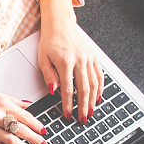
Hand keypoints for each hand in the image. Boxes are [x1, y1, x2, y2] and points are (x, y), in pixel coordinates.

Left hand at [38, 0, 103, 123]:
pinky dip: (100, 87)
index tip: (67, 114)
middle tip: (83, 119)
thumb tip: (53, 91)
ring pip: (94, 83)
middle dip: (83, 106)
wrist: (60, 24)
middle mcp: (79, 60)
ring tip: (91, 112)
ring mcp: (88, 58)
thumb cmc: (49, 41)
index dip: (68, 104)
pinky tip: (98, 97)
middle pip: (84, 89)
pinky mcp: (93, 57)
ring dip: (93, 100)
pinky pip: (99, 75)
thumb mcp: (42, 58)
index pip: (68, 89)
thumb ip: (48, 75)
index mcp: (65, 62)